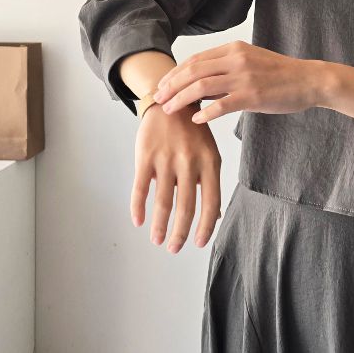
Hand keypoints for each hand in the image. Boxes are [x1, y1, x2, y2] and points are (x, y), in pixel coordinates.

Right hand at [133, 102, 221, 252]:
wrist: (170, 103)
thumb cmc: (193, 133)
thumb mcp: (209, 155)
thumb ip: (209, 184)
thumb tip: (215, 216)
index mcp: (210, 164)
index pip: (211, 203)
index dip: (205, 227)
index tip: (198, 243)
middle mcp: (189, 164)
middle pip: (185, 207)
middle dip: (179, 233)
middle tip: (174, 248)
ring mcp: (167, 160)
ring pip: (163, 202)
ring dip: (159, 225)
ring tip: (157, 240)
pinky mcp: (145, 156)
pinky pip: (141, 187)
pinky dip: (138, 207)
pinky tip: (138, 221)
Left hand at [153, 40, 322, 122]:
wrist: (310, 80)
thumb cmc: (282, 75)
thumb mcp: (252, 63)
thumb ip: (226, 71)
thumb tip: (201, 86)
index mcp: (233, 49)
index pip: (195, 59)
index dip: (174, 73)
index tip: (162, 85)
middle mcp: (235, 59)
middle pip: (192, 70)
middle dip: (171, 85)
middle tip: (157, 98)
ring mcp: (244, 77)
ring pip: (201, 86)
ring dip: (181, 98)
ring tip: (170, 109)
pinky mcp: (253, 95)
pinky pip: (222, 104)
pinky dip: (206, 112)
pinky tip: (195, 120)